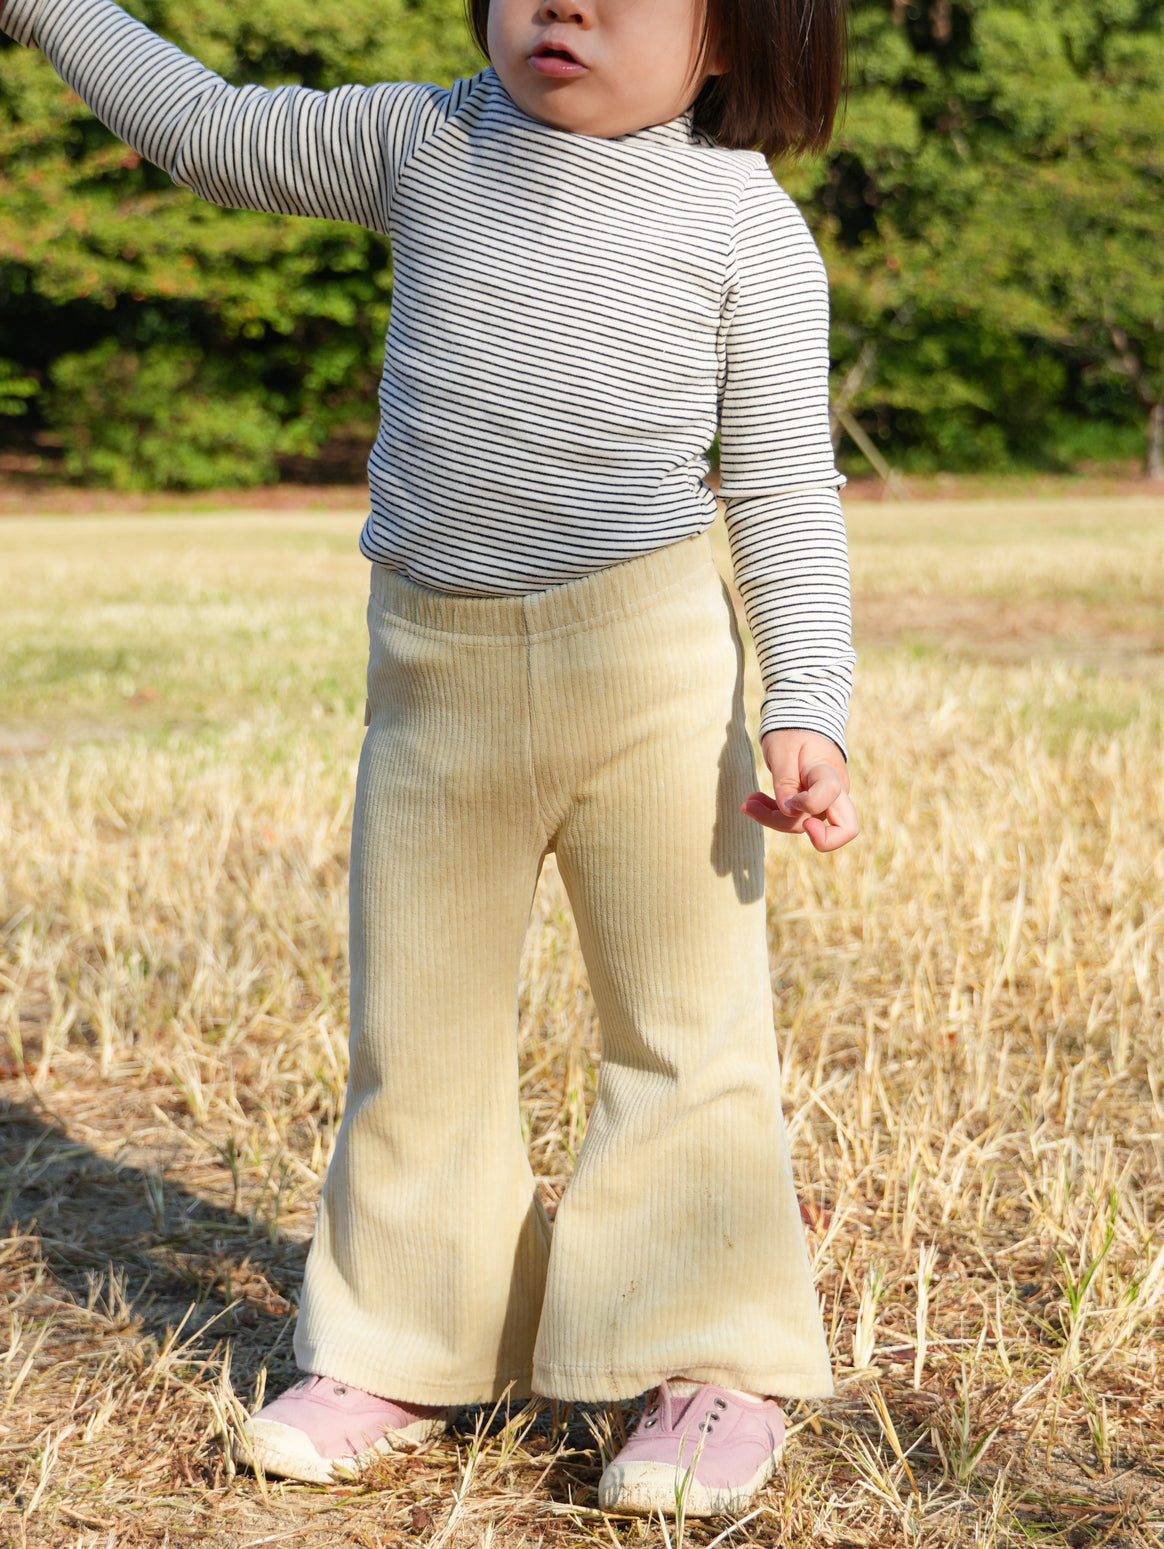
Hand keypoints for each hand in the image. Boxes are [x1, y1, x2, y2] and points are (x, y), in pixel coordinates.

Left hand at [741, 728, 859, 852]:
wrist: (801, 721)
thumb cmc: (792, 733)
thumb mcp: (782, 751)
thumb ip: (785, 781)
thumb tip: (788, 810)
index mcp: (828, 773)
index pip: (829, 797)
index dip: (807, 805)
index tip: (788, 799)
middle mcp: (835, 792)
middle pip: (846, 829)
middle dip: (816, 839)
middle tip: (786, 819)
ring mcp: (826, 801)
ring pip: (805, 826)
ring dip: (774, 820)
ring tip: (748, 802)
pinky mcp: (813, 804)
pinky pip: (796, 819)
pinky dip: (774, 815)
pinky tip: (753, 803)